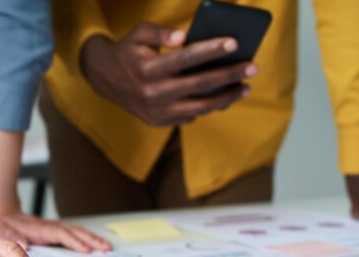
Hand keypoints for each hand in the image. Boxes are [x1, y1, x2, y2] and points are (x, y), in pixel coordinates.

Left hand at [0, 211, 112, 253]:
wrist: (0, 212)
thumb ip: (10, 238)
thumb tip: (24, 245)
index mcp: (38, 229)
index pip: (60, 234)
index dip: (74, 241)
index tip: (86, 249)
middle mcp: (48, 227)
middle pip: (74, 231)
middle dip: (91, 239)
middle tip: (106, 248)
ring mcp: (52, 227)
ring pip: (76, 230)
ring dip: (92, 237)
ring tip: (106, 246)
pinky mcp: (53, 230)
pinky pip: (73, 232)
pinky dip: (85, 236)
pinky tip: (94, 242)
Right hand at [80, 22, 256, 126]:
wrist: (105, 79)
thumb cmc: (129, 51)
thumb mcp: (139, 34)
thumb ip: (161, 32)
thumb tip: (183, 38)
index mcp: (147, 69)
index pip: (185, 58)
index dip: (211, 49)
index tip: (234, 42)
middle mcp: (152, 93)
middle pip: (199, 85)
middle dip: (229, 75)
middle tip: (253, 68)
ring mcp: (155, 111)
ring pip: (198, 107)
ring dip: (225, 98)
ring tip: (244, 88)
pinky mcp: (158, 122)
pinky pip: (189, 117)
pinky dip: (208, 107)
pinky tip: (224, 97)